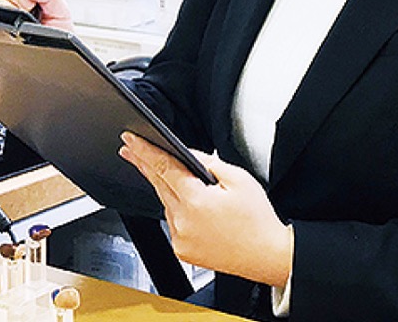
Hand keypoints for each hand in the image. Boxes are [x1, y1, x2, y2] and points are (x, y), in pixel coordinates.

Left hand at [119, 132, 292, 286]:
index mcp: (195, 201)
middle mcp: (183, 222)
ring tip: (172, 176)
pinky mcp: (182, 250)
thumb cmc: (257, 220)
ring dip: (166, 189)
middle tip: (130, 149)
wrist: (268, 256)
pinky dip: (176, 210)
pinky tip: (191, 206)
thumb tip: (189, 155)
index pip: (163, 168)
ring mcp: (180, 239)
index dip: (144, 151)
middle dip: (144, 165)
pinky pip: (173, 222)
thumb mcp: (239, 179)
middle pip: (158, 185)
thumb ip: (209, 163)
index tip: (130, 140)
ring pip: (166, 204)